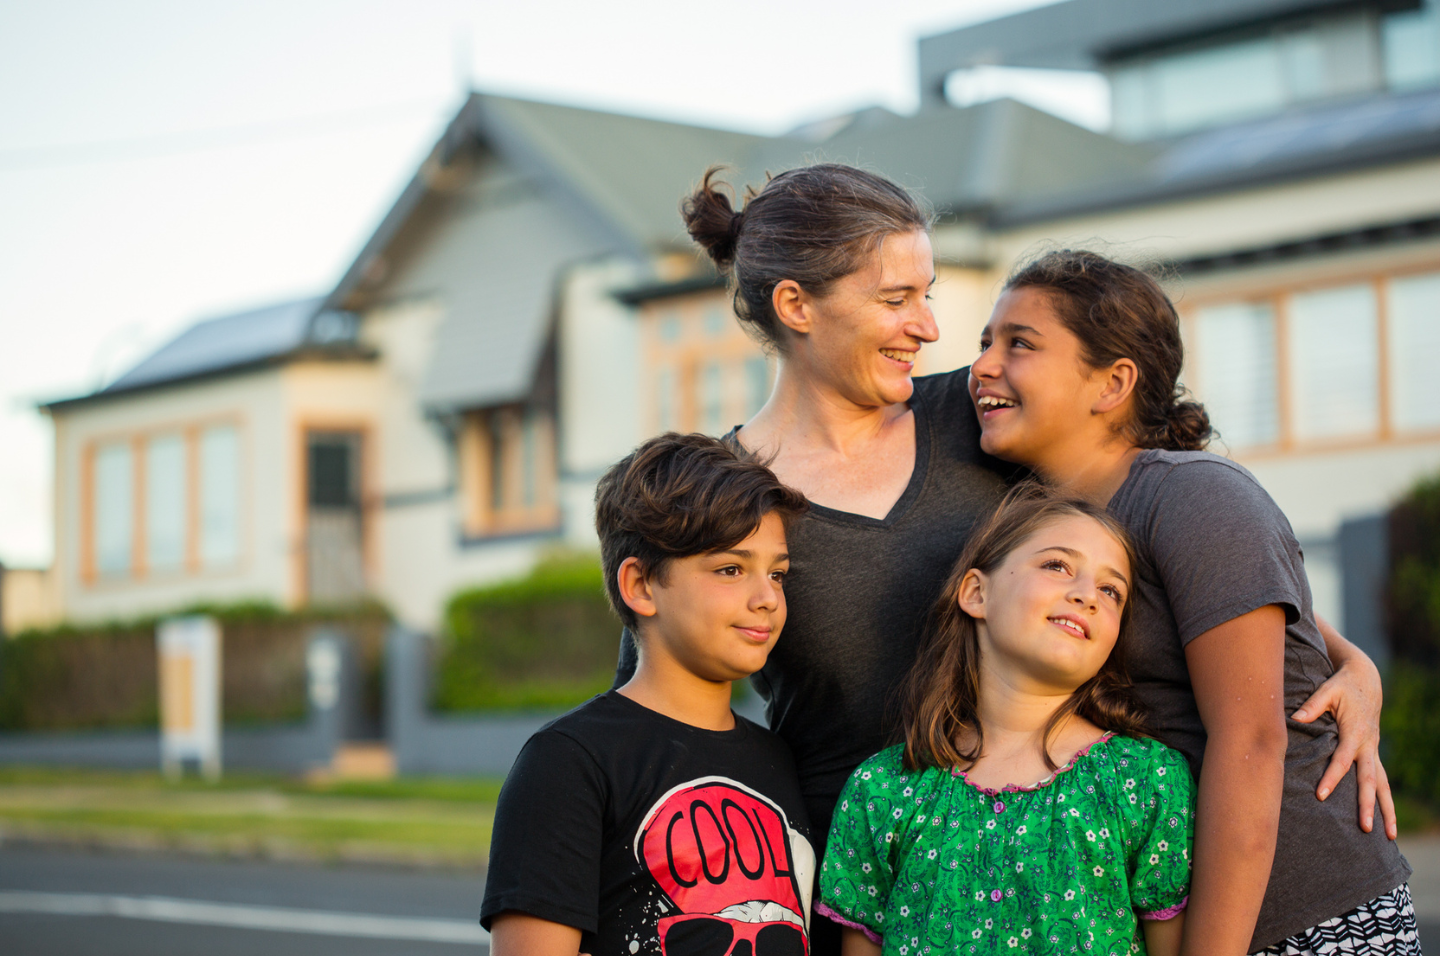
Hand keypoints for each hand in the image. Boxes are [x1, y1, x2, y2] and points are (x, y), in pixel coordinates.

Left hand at [1291, 653, 1396, 838]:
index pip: (1343, 760)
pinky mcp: (1373, 754)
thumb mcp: (1328, 690)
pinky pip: (1382, 781)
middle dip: (1367, 805)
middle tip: (1364, 828)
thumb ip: (1312, 705)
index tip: (1321, 795)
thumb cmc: (1342, 686)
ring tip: (1390, 836)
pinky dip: (1385, 801)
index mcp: (1355, 732)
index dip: (1332, 778)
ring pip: (1383, 786)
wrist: (1366, 681)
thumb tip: (1295, 718)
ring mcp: (1374, 752)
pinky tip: (1387, 822)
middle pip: (1369, 781)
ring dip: (1386, 811)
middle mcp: (1369, 746)